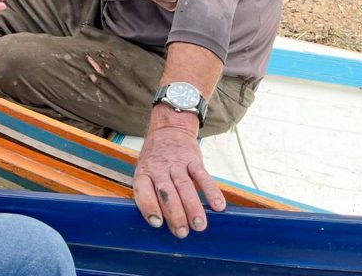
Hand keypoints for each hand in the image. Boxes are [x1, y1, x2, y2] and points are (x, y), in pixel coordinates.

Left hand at [132, 109, 225, 237]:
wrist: (168, 129)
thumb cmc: (155, 159)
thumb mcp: (145, 170)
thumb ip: (150, 192)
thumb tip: (160, 223)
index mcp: (144, 173)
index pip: (143, 190)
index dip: (149, 206)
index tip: (157, 223)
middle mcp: (159, 168)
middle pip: (166, 192)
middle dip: (175, 214)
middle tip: (182, 232)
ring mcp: (177, 163)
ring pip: (185, 186)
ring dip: (193, 207)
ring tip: (199, 226)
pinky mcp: (193, 159)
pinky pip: (203, 176)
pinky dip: (211, 191)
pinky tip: (218, 206)